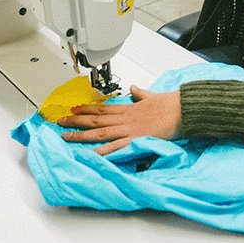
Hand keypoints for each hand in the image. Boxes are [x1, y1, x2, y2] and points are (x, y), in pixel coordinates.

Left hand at [57, 86, 181, 154]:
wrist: (183, 108)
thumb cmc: (172, 103)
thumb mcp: (153, 95)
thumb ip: (141, 94)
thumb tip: (134, 88)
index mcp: (130, 108)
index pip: (104, 108)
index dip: (87, 109)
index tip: (75, 108)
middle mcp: (126, 118)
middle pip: (96, 119)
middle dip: (76, 120)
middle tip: (60, 121)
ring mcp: (130, 129)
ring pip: (100, 131)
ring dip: (82, 134)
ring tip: (66, 136)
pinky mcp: (137, 139)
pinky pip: (115, 146)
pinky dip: (102, 150)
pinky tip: (90, 154)